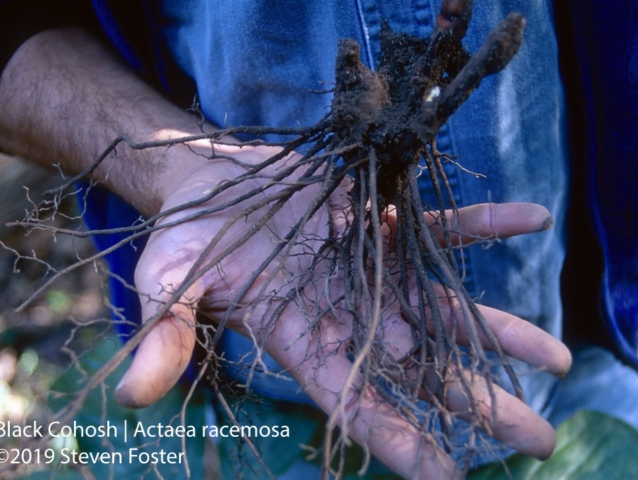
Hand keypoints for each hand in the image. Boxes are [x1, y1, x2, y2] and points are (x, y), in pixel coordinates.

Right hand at [114, 140, 570, 478]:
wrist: (211, 185)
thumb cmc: (187, 239)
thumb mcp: (166, 282)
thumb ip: (165, 332)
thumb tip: (134, 392)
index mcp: (299, 338)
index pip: (354, 400)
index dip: (398, 439)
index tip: (452, 479)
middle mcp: (346, 311)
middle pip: (419, 367)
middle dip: (475, 402)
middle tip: (537, 437)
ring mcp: (371, 266)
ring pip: (443, 305)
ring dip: (499, 330)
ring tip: (559, 357)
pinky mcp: (380, 220)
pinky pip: (439, 226)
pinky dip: (483, 223)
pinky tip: (531, 218)